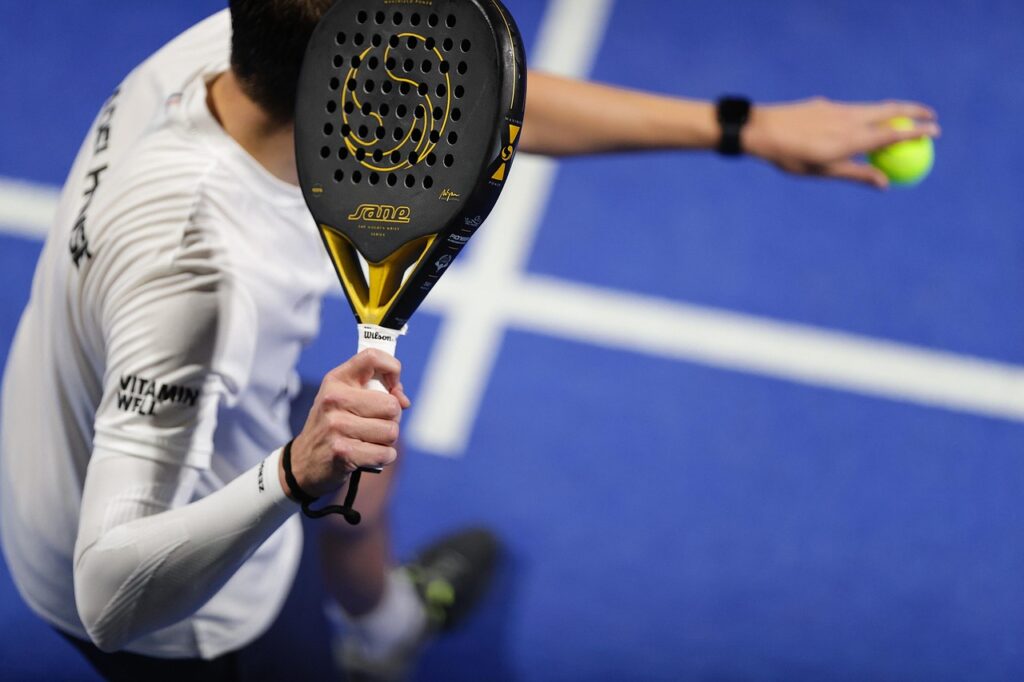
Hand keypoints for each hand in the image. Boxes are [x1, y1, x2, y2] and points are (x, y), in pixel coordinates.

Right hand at [282, 349, 410, 498]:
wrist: (303, 462)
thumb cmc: (333, 426)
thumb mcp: (344, 399)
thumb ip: (376, 391)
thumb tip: (403, 401)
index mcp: (337, 380)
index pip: (373, 357)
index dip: (392, 369)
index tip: (392, 386)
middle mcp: (334, 399)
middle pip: (391, 405)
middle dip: (392, 418)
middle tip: (376, 424)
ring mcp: (336, 426)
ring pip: (391, 431)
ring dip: (387, 441)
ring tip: (369, 441)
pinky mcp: (343, 452)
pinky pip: (386, 453)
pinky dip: (384, 457)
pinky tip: (368, 455)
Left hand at [742, 97, 939, 188]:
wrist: (761, 130)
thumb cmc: (791, 157)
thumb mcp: (823, 171)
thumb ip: (856, 174)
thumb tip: (885, 184)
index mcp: (852, 138)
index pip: (894, 132)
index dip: (918, 131)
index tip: (936, 132)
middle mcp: (849, 118)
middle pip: (890, 109)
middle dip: (914, 110)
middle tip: (930, 116)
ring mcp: (837, 108)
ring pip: (872, 106)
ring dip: (892, 109)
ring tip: (903, 117)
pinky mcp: (825, 104)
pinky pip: (853, 108)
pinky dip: (867, 113)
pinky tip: (861, 121)